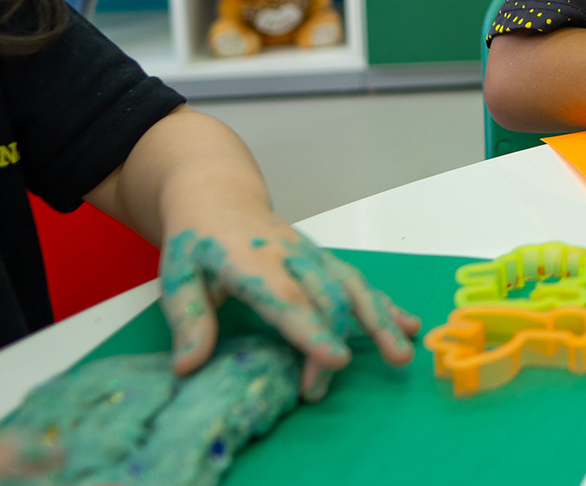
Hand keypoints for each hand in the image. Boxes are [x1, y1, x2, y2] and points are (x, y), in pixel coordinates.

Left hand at [158, 210, 419, 401]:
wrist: (219, 195)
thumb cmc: (197, 240)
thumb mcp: (176, 275)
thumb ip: (187, 319)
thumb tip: (187, 368)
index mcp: (250, 259)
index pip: (285, 297)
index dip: (311, 330)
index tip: (335, 361)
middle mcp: (290, 255)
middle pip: (325, 297)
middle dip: (332, 342)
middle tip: (319, 390)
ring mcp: (313, 255)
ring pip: (353, 286)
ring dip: (380, 322)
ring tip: (401, 356)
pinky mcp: (325, 259)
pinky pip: (360, 281)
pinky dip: (385, 304)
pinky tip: (408, 325)